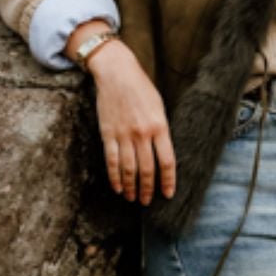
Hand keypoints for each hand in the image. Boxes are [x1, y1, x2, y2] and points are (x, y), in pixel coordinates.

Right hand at [67, 23, 176, 204]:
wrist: (117, 73)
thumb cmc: (141, 88)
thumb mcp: (159, 107)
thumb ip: (162, 130)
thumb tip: (163, 154)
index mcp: (159, 126)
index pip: (167, 161)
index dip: (168, 181)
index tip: (167, 194)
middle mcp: (142, 133)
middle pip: (147, 169)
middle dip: (147, 189)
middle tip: (146, 201)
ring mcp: (124, 135)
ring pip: (128, 169)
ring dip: (131, 187)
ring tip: (132, 198)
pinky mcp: (108, 134)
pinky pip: (111, 161)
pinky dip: (115, 177)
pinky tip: (118, 187)